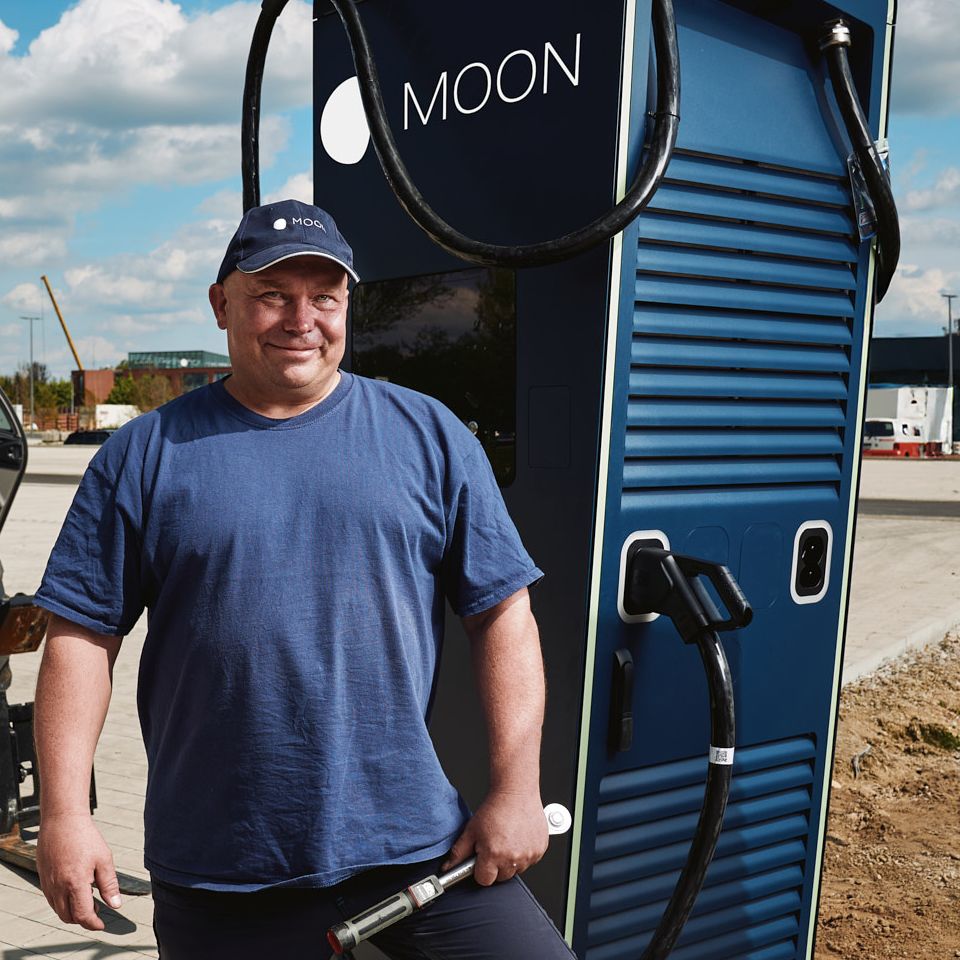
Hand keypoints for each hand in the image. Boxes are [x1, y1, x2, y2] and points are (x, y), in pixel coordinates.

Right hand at [36, 813, 121, 929]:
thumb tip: (116, 904)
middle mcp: (58, 887)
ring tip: (89, 900)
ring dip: (72, 912)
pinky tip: (75, 891)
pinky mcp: (43, 878)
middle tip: (98, 912)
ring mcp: (48, 884)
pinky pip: (52, 899)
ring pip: (58, 910)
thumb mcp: (104, 859)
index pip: (83, 915)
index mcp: (75, 883)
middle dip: (83, 919)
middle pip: (68, 917)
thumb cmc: (85, 837)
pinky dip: (63, 902)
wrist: (62, 820)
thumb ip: (109, 884)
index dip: (93, 923)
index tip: (102, 924)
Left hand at [442, 791, 548, 885]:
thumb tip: (448, 867)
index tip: (481, 860)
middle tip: (494, 846)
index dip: (480, 870)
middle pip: (501, 877)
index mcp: (493, 854)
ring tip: (507, 840)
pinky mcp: (540, 850)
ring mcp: (528, 855)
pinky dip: (524, 853)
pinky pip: (530, 861)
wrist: (516, 792)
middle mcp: (513, 858)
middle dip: (496, 866)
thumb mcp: (471, 830)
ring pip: (516, 870)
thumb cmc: (495, 808)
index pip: (484, 880)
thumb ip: (459, 852)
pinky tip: (518, 838)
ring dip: (511, 860)